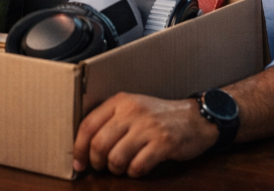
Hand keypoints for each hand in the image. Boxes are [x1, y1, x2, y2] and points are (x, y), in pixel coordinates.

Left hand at [73, 92, 218, 177]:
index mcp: (120, 101)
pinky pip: (138, 166)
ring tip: (121, 168)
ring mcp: (148, 127)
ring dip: (115, 170)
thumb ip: (110, 121)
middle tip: (101, 167)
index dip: (79, 148)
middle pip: (99, 144)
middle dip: (96, 162)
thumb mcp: (132, 108)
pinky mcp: (163, 143)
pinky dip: (134, 172)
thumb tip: (85, 146)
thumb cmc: (158, 117)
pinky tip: (138, 168)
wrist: (195, 117)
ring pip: (116, 158)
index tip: (78, 162)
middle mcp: (132, 111)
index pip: (88, 125)